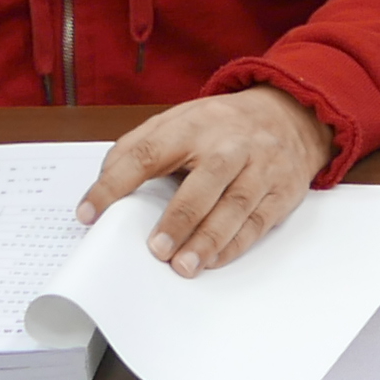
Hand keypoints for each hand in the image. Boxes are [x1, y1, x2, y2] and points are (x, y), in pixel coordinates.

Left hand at [84, 88, 332, 275]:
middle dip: (180, 217)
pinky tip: (214, 260)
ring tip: (184, 265)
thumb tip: (106, 179)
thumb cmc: (225, 124)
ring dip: (209, 239)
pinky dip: (235, 245)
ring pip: (237, 205)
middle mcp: (231, 144)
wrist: (290, 114)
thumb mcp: (181, 119)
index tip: (90, 212)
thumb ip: (140, 144)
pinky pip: (259, 222)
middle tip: (156, 248)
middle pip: (206, 180)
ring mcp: (261, 167)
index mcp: (196, 124)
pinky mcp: (282, 191)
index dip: (116, 182)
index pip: (149, 152)